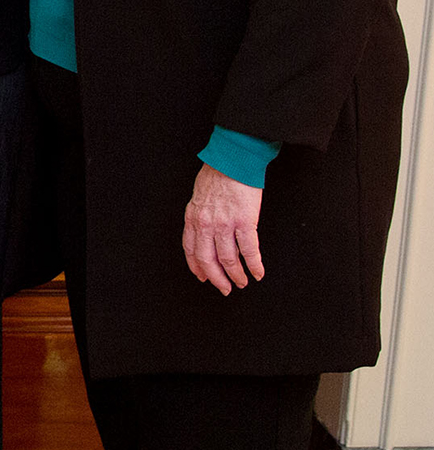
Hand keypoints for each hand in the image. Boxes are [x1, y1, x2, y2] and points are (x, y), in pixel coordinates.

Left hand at [182, 163, 263, 294]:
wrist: (233, 160)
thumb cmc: (217, 175)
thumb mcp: (198, 197)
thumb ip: (200, 216)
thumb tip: (204, 232)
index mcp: (193, 218)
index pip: (191, 250)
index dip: (197, 267)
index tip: (203, 277)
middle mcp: (206, 224)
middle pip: (208, 260)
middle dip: (217, 278)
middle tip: (225, 288)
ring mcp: (225, 224)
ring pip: (229, 259)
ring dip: (237, 275)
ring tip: (243, 282)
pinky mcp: (245, 222)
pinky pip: (249, 250)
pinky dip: (254, 265)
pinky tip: (258, 272)